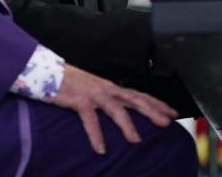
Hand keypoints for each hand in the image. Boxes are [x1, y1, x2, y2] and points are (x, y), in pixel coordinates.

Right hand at [51, 64, 177, 154]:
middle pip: (135, 99)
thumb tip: (122, 112)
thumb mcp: (95, 90)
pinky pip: (90, 120)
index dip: (157, 103)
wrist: (48, 72)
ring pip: (116, 109)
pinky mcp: (79, 101)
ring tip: (136, 140)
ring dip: (127, 125)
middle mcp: (106, 89)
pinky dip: (96, 135)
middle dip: (152, 111)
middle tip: (166, 123)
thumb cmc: (72, 83)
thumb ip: (108, 99)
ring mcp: (94, 94)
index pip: (140, 94)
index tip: (173, 112)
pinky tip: (100, 148)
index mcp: (111, 88)